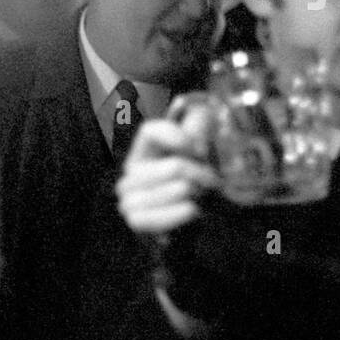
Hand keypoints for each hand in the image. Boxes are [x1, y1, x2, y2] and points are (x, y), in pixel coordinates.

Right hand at [115, 106, 220, 239]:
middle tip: (209, 183)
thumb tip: (204, 108)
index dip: (176, 136)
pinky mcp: (135, 220)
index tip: (199, 148)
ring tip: (199, 199)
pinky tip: (192, 211)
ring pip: (175, 189)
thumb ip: (199, 129)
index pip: (151, 130)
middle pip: (173, 166)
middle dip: (200, 175)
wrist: (184, 232)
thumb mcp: (198, 156)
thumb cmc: (190, 190)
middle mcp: (131, 173)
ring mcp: (129, 197)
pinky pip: (161, 213)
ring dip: (194, 195)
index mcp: (144, 152)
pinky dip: (182, 213)